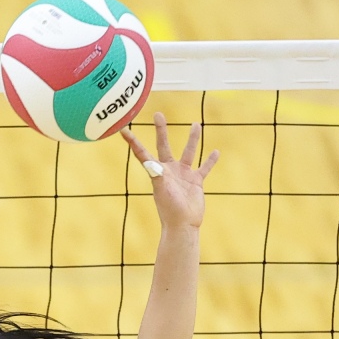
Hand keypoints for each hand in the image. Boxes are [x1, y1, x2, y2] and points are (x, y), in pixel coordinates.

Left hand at [122, 111, 218, 232]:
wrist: (183, 224)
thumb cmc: (169, 208)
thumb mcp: (162, 189)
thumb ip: (158, 175)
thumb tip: (151, 164)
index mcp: (157, 171)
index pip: (143, 153)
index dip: (133, 142)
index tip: (124, 130)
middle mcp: (169, 170)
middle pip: (164, 145)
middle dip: (161, 130)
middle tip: (158, 114)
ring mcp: (183, 175)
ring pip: (188, 152)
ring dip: (192, 139)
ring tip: (195, 124)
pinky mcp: (196, 182)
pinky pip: (204, 167)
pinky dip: (210, 160)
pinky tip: (215, 151)